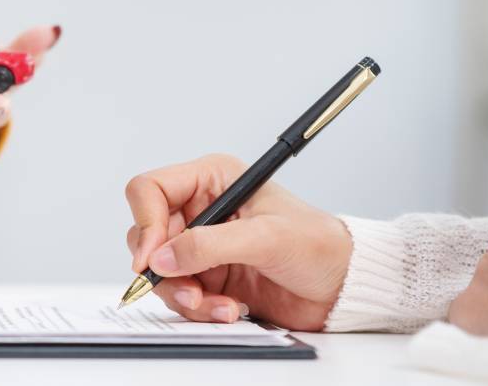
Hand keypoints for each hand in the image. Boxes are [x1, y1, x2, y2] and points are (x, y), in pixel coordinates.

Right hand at [125, 154, 351, 330]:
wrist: (342, 286)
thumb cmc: (317, 245)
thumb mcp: (265, 238)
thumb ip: (209, 246)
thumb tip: (161, 259)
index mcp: (212, 179)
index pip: (150, 189)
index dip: (145, 222)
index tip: (152, 258)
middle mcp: (200, 209)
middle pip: (146, 235)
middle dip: (164, 269)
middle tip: (190, 290)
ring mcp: (201, 245)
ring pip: (159, 270)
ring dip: (184, 294)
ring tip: (217, 305)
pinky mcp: (207, 276)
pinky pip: (179, 294)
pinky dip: (198, 307)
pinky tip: (228, 309)